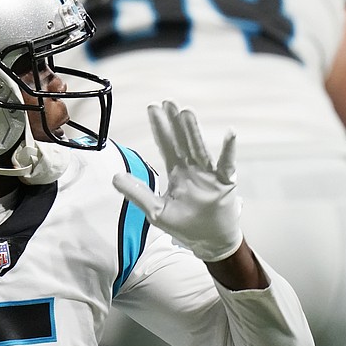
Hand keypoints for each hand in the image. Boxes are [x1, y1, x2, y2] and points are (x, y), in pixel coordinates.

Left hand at [112, 100, 242, 261]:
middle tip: (168, 102)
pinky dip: (229, 150)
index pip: (166, 145)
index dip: (160, 128)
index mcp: (177, 172)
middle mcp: (193, 169)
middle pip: (182, 142)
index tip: (153, 108)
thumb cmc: (185, 225)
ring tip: (185, 112)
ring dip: (193, 131)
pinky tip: (230, 134)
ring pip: (199, 149)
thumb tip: (115, 176)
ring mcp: (209, 175)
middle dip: (174, 123)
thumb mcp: (155, 210)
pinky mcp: (224, 184)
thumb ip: (137, 192)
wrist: (209, 242)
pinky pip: (226, 165)